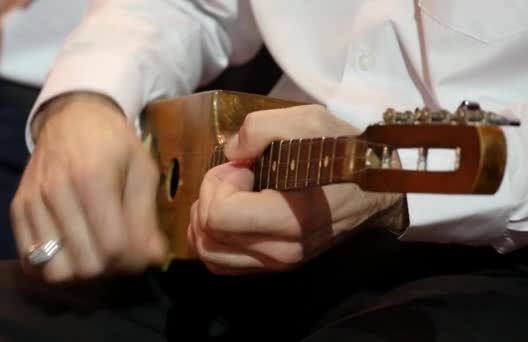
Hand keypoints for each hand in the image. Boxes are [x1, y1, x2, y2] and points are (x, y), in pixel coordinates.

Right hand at [10, 92, 167, 282]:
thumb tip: (154, 259)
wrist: (71, 118)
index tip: (142, 253)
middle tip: (120, 251)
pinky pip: (31, 263)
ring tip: (95, 251)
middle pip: (86, 266)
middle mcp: (56, 193)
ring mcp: (32, 203)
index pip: (113, 246)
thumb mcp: (142, 169)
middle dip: (111, 267)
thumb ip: (146, 216)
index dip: (133, 260)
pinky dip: (54, 266)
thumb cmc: (113, 144)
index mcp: (94, 179)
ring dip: (81, 272)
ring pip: (56, 272)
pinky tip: (72, 249)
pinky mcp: (16, 211)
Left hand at [187, 104, 405, 274]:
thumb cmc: (341, 153)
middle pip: (208, 235)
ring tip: (229, 194)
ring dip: (206, 219)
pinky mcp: (273, 267)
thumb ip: (262, 127)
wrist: (373, 192)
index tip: (244, 166)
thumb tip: (230, 153)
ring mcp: (277, 264)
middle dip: (210, 196)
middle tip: (235, 175)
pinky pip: (221, 263)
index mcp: (292, 218)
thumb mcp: (309, 120)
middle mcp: (282, 250)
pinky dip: (213, 237)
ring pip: (209, 253)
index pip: (219, 216)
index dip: (218, 183)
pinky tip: (228, 213)